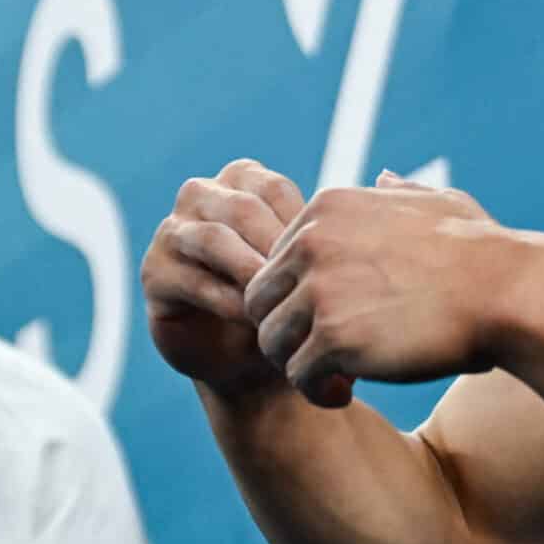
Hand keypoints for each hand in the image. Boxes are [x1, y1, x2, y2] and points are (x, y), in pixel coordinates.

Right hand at [143, 160, 350, 405]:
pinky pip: (185, 277)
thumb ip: (349, 219)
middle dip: (274, 248)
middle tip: (309, 286)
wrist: (262, 365)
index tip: (332, 263)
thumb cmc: (302, 304)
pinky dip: (221, 298)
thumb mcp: (327, 260)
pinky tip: (252, 321)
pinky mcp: (155, 273)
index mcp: (243, 180)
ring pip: (209, 238)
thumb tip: (388, 178)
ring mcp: (172, 232)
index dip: (301, 226)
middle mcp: (202, 196)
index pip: (272, 188)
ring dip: (248, 271)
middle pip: (238, 207)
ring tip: (281, 305)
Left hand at [243, 173, 509, 405]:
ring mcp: (319, 289)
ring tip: (335, 380)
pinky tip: (345, 394)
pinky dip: (316, 391)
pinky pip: (298, 375)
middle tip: (323, 356)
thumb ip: (399, 192)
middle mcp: (312, 242)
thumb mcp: (437, 202)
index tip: (335, 319)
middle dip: (287, 331)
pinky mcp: (332, 337)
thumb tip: (384, 178)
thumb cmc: (481, 251)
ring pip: (271, 341)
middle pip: (261, 300)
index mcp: (327, 208)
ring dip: (299, 365)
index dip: (300, 297)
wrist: (506, 292)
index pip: (276, 260)